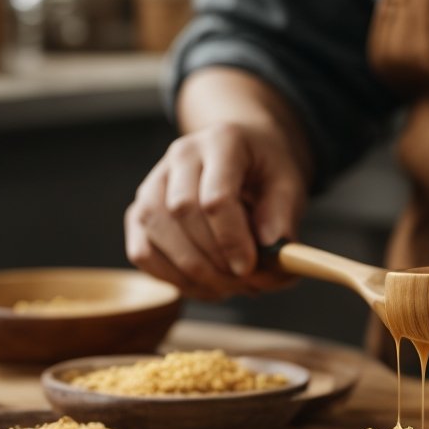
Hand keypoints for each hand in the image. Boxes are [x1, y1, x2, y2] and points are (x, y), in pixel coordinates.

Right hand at [125, 73, 309, 298]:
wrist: (244, 154)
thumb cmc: (265, 171)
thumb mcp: (289, 184)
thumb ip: (282, 216)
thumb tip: (271, 249)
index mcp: (222, 142)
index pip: (216, 196)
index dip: (232, 239)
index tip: (248, 267)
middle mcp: (181, 156)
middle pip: (182, 213)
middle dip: (214, 259)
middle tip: (244, 282)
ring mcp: (154, 182)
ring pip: (156, 233)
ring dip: (193, 273)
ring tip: (228, 286)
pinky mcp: (139, 210)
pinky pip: (143, 251)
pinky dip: (172, 278)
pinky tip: (205, 285)